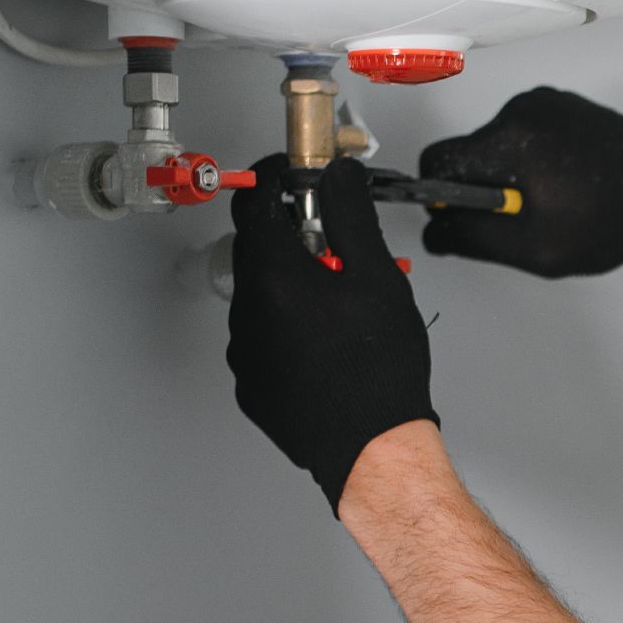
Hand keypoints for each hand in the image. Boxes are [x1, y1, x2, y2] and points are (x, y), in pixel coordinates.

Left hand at [228, 154, 438, 514]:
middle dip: (294, 235)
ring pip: (260, 295)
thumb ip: (350, 213)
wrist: (372, 449)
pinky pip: (262, 338)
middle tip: (338, 247)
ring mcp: (244, 353)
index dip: (275, 177)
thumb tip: (336, 175)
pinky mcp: (252, 386)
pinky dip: (287, 327)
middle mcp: (247, 312)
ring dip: (292, 285)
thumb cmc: (378, 370)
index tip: (296, 174)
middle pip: (257, 248)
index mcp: (273, 276)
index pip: (255, 200)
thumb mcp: (375, 274)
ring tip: (342, 305)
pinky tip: (327, 342)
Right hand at [419, 87, 622, 277]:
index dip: (440, 197)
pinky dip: (533, 162)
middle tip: (524, 217)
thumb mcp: (535, 247)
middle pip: (467, 153)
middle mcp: (523, 110)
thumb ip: (473, 239)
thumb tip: (436, 231)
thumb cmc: (615, 215)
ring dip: (510, 176)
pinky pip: (523, 135)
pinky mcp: (561, 106)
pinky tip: (565, 184)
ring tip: (553, 201)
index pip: (437, 161)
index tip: (458, 216)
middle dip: (484, 190)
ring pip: (495, 145)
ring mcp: (544, 104)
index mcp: (509, 139)